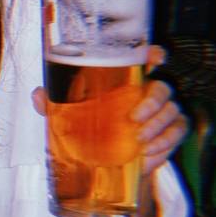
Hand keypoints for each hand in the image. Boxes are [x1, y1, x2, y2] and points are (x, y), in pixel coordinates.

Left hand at [30, 45, 187, 173]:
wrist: (109, 162)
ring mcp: (164, 113)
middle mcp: (149, 93)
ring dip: (159, 129)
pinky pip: (177, 136)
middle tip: (134, 119)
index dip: (155, 55)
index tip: (156, 56)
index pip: (148, 60)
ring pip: (173, 113)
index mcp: (128, 81)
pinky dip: (165, 147)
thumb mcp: (71, 114)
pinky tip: (148, 158)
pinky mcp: (171, 133)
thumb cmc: (92, 127)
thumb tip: (38, 95)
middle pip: (164, 89)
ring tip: (140, 143)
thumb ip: (56, 104)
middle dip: (153, 102)